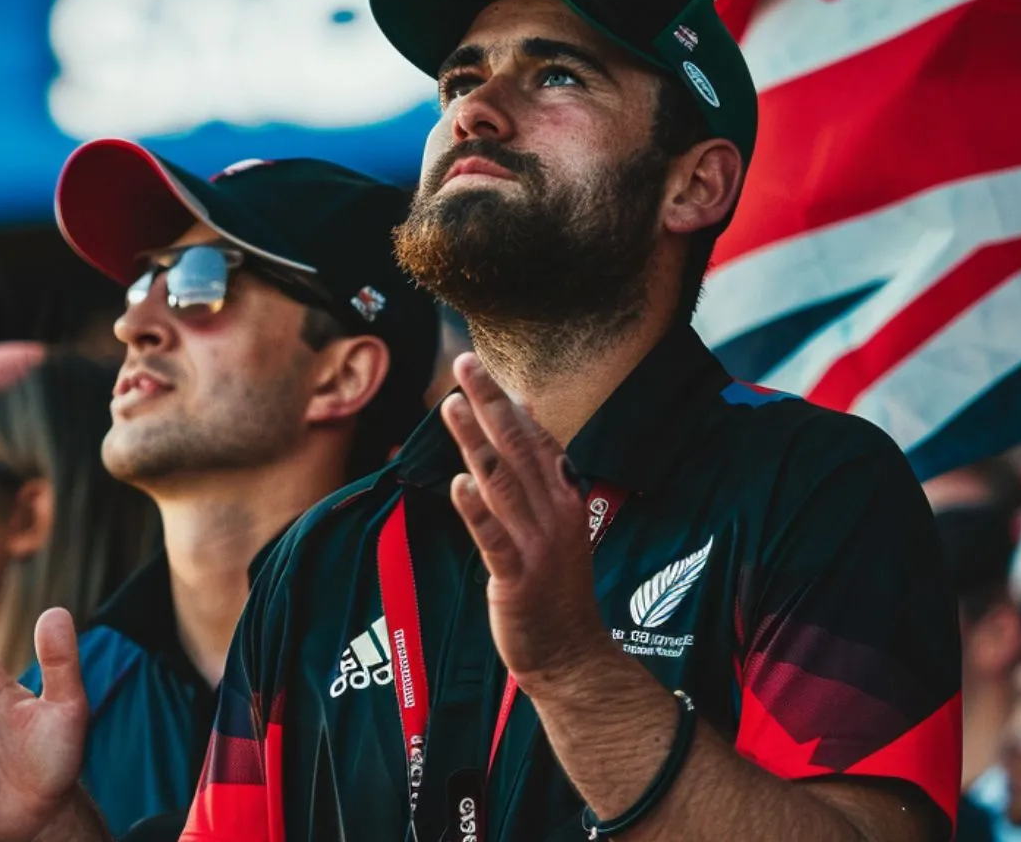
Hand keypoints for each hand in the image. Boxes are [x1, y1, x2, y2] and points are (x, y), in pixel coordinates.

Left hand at [440, 353, 608, 690]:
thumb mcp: (554, 523)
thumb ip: (537, 474)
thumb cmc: (555, 588)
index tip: (480, 367)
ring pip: (501, 483)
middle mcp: (553, 513)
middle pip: (517, 448)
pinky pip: (493, 539)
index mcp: (562, 498)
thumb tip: (521, 420)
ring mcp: (536, 545)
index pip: (535, 439)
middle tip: (463, 365)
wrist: (571, 655)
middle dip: (489, 403)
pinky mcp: (517, 577)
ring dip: (475, 442)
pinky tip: (457, 483)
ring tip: (450, 406)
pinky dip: (476, 511)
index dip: (506, 402)